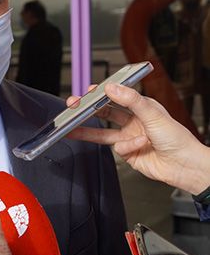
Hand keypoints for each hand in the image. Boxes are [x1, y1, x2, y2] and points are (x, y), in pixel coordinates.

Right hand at [67, 83, 209, 194]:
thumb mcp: (153, 114)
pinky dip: (128, 147)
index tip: (89, 92)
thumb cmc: (177, 139)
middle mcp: (134, 121)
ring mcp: (129, 137)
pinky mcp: (128, 153)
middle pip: (105, 113)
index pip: (117, 96)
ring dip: (87, 131)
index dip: (102, 94)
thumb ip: (130, 100)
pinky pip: (118, 149)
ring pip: (103, 132)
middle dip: (88, 110)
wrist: (184, 166)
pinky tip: (140, 147)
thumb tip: (112, 88)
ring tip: (70, 128)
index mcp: (141, 107)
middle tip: (74, 107)